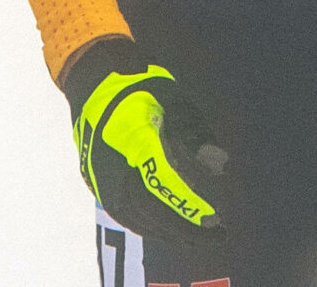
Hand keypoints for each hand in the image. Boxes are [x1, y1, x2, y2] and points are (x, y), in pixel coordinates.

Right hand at [62, 36, 229, 242]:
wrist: (94, 79)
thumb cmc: (141, 85)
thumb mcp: (174, 99)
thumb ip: (196, 133)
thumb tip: (222, 166)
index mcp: (133, 139)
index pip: (162, 180)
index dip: (187, 202)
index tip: (213, 215)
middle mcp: (112, 163)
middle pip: (147, 207)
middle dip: (182, 226)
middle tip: (217, 234)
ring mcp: (98, 174)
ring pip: (132, 215)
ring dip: (165, 230)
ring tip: (197, 237)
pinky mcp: (94, 180)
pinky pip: (121, 210)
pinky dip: (145, 223)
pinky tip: (167, 227)